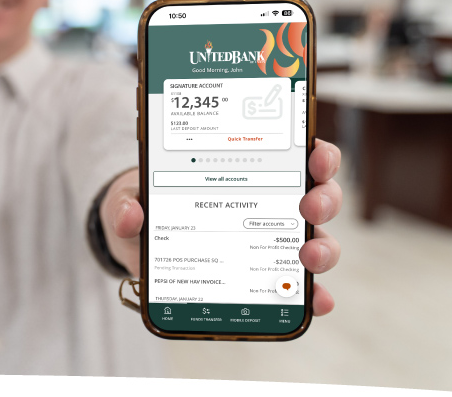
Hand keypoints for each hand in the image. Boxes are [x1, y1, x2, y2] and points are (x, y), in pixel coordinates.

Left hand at [100, 139, 344, 315]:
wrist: (135, 241)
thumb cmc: (142, 207)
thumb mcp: (128, 198)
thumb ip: (127, 203)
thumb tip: (131, 216)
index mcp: (248, 170)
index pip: (298, 153)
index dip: (318, 152)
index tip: (315, 156)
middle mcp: (271, 202)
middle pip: (318, 195)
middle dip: (324, 199)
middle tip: (308, 206)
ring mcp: (271, 240)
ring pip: (317, 240)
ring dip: (323, 248)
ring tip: (307, 256)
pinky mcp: (263, 274)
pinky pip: (297, 285)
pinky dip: (311, 293)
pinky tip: (314, 300)